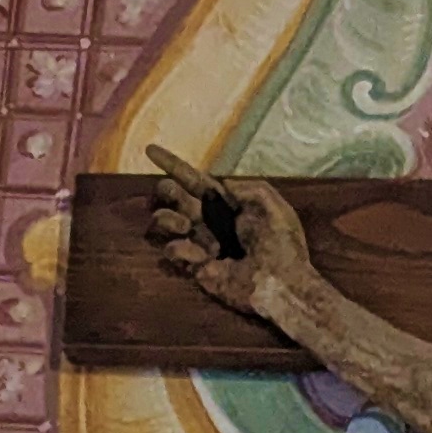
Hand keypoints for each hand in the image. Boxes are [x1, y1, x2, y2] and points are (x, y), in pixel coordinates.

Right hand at [145, 147, 315, 315]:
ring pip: (163, 220)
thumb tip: (223, 183)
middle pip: (173, 196)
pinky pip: (172, 250)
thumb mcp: (272, 205)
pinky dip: (178, 248)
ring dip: (166, 218)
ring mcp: (201, 243)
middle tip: (179, 199)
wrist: (281, 283)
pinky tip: (201, 254)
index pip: (193, 180)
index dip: (172, 164)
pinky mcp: (196, 266)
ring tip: (185, 226)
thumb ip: (247, 187)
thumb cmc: (281, 244)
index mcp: (226, 203)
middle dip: (167, 191)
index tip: (150, 149)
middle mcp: (210, 220)